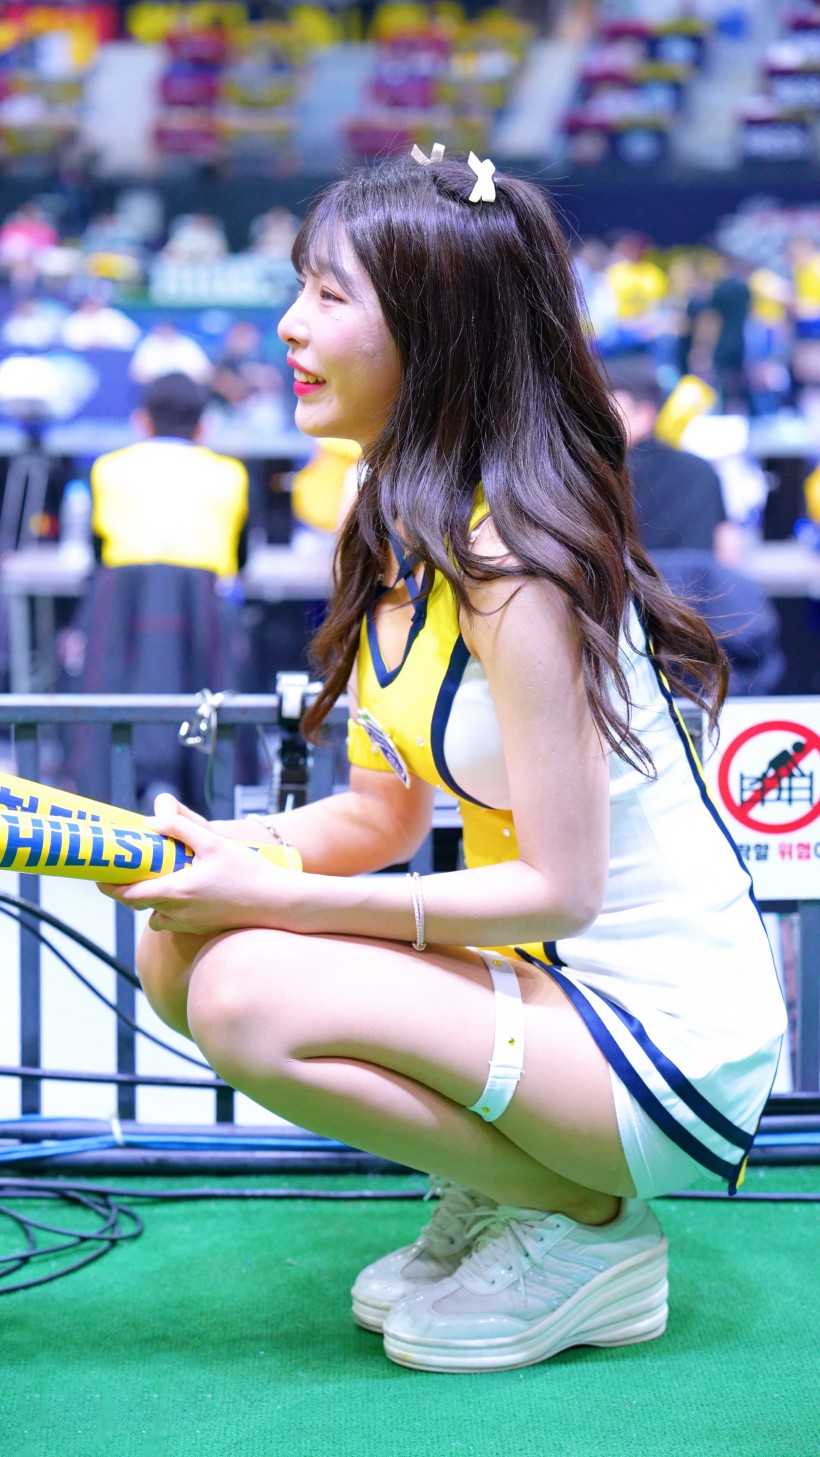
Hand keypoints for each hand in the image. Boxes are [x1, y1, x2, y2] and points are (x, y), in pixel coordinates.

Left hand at [99, 797, 302, 936]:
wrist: (277, 903)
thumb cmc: (248, 872)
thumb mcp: (214, 843)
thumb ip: (181, 828)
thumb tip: (151, 820)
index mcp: (176, 892)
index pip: (128, 895)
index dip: (109, 886)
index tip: (100, 873)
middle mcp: (177, 913)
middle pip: (138, 904)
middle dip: (130, 887)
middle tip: (130, 866)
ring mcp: (189, 924)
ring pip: (156, 914)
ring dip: (152, 898)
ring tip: (160, 874)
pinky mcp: (201, 928)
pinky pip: (173, 920)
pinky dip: (170, 906)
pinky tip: (185, 888)